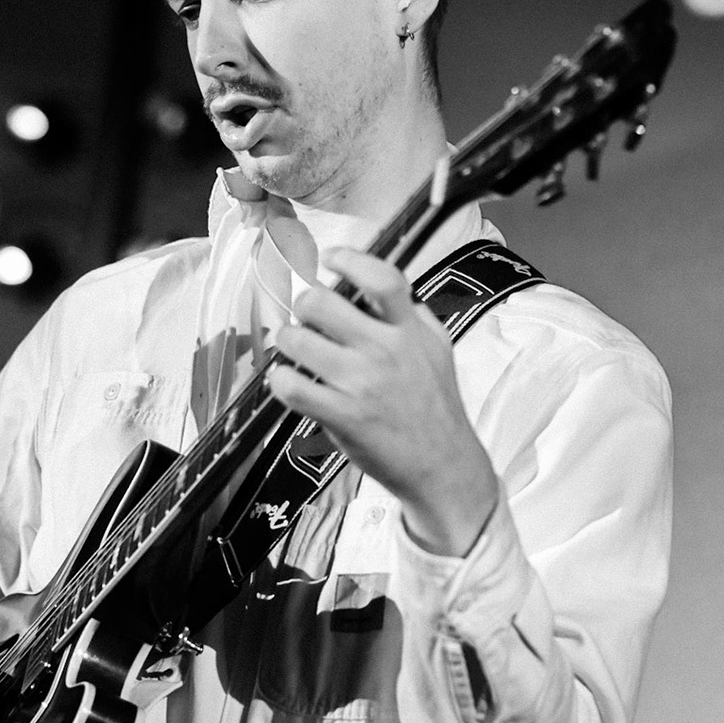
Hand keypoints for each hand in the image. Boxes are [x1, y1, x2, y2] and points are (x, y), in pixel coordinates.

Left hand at [267, 248, 498, 556]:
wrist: (443, 465)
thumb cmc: (436, 407)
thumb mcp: (439, 350)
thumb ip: (414, 316)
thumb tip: (384, 288)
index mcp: (409, 330)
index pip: (380, 278)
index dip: (349, 259)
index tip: (330, 257)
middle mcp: (385, 350)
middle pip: (320, 302)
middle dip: (302, 306)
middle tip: (305, 319)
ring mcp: (362, 383)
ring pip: (297, 340)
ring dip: (287, 341)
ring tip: (295, 351)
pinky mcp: (343, 416)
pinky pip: (292, 386)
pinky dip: (280, 379)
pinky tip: (287, 379)